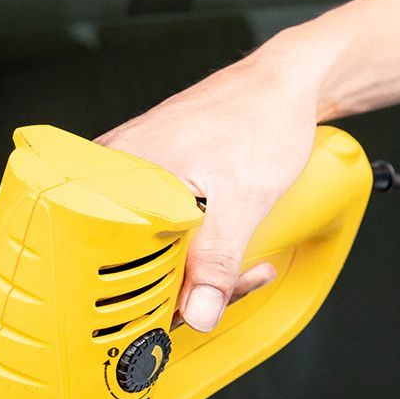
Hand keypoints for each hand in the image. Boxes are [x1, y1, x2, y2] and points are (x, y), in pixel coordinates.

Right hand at [96, 46, 325, 330]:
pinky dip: (200, 242)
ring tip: (249, 261)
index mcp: (119, 175)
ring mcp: (133, 170)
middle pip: (136, 260)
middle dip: (195, 283)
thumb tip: (197, 315)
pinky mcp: (155, 173)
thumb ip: (216, 260)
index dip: (164, 297)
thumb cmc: (262, 121)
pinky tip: (233, 241)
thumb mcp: (243, 199)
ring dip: (203, 266)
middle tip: (245, 276)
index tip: (210, 299)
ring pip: (156, 246)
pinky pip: (166, 224)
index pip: (115, 263)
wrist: (285, 83)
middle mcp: (115, 170)